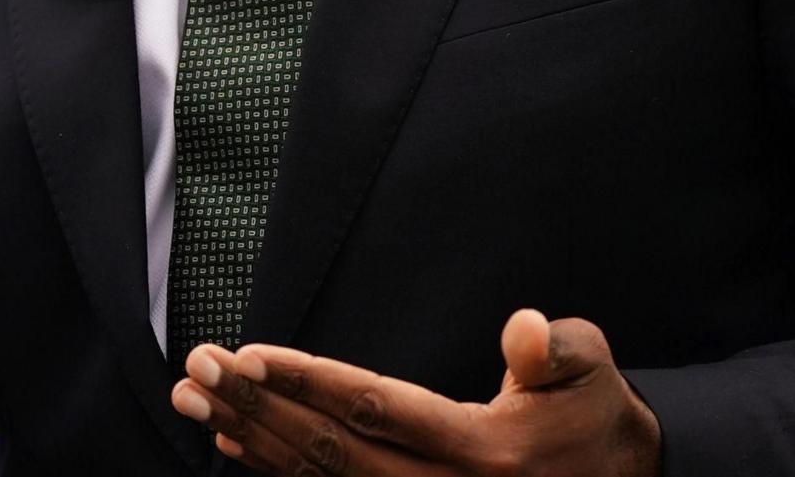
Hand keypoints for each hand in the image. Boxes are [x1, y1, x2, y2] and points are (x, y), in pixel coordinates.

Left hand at [172, 309, 660, 476]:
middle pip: (332, 451)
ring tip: (197, 401)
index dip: (309, 382)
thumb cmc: (597, 414)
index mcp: (485, 450)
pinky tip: (237, 443)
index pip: (378, 409)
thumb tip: (523, 331)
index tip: (248, 354)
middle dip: (258, 407)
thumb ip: (554, 349)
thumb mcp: (592, 369)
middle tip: (197, 369)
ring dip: (254, 440)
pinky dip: (279, 471)